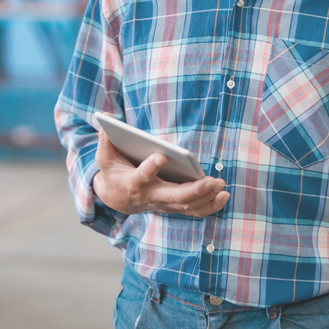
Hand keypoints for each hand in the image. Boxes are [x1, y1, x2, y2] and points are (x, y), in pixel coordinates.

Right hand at [92, 129, 229, 215]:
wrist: (117, 198)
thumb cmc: (114, 173)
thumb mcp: (105, 158)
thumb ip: (106, 140)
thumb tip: (107, 118)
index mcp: (134, 183)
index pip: (142, 177)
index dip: (150, 168)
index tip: (161, 156)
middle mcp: (151, 196)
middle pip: (173, 197)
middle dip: (193, 191)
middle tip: (211, 181)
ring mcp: (164, 204)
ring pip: (187, 206)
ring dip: (206, 198)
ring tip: (221, 185)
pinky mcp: (174, 207)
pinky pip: (193, 211)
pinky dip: (210, 206)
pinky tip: (224, 196)